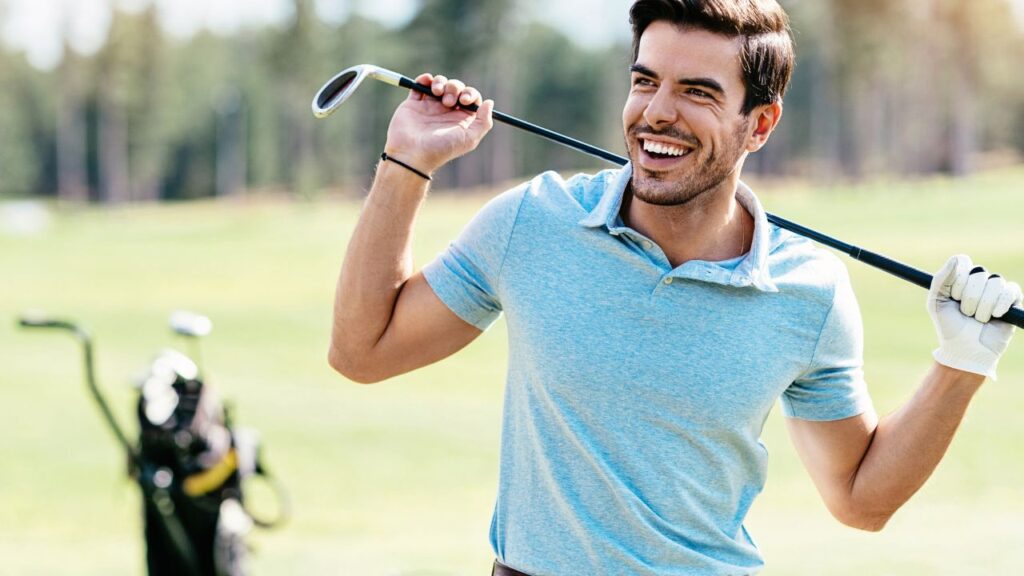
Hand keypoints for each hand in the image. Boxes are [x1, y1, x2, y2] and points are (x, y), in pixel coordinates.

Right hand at [383, 73, 494, 174]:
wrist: (411, 154)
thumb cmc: (441, 149)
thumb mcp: (469, 139)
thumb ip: (483, 122)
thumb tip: (489, 102)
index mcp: (460, 119)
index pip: (471, 99)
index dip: (470, 94)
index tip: (464, 100)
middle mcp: (446, 112)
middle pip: (456, 88)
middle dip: (454, 88)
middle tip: (448, 101)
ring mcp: (429, 106)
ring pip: (439, 83)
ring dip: (441, 82)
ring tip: (437, 93)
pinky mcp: (413, 103)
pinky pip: (420, 84)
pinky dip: (424, 79)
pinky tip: (427, 83)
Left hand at [928, 255, 1021, 379]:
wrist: (966, 350)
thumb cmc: (949, 327)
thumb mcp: (936, 302)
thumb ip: (941, 279)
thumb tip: (956, 259)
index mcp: (960, 279)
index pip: (963, 261)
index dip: (959, 279)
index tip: (953, 296)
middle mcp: (979, 281)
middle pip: (978, 273)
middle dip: (969, 297)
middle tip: (965, 313)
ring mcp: (996, 290)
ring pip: (995, 282)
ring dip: (983, 305)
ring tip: (977, 319)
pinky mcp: (1012, 301)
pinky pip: (1011, 290)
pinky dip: (1000, 304)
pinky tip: (994, 316)